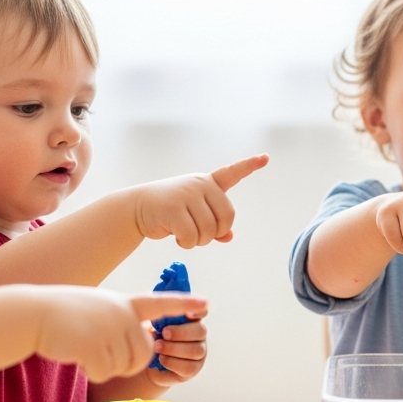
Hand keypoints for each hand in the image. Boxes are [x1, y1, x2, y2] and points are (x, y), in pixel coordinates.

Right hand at [34, 288, 208, 382]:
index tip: (206, 304)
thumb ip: (123, 323)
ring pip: (125, 366)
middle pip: (144, 353)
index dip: (183, 305)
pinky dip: (92, 373)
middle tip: (102, 355)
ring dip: (106, 367)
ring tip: (86, 350)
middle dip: (127, 363)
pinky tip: (78, 358)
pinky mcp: (95, 346)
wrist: (32, 314)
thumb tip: (143, 350)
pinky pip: (104, 373)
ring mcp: (110, 329)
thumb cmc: (62, 313)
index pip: (161, 304)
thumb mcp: (99, 308)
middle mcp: (123, 315)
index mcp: (125, 304)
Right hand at [133, 154, 268, 246]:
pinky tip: (176, 237)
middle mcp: (200, 185)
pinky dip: (186, 244)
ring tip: (184, 233)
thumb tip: (229, 236)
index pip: (232, 173)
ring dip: (198, 241)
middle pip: (227, 218)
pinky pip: (191, 236)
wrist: (137, 208)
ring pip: (209, 231)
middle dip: (216, 233)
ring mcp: (187, 194)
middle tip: (200, 234)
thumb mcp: (195, 214)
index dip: (250, 165)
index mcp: (208, 183)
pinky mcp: (173, 208)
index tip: (265, 158)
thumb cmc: (170, 211)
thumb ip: (214, 223)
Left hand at [145, 311, 208, 386]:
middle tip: (164, 333)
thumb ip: (158, 316)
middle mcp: (199, 335)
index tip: (188, 312)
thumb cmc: (149, 337)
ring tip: (157, 347)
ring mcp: (199, 352)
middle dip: (181, 332)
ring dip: (174, 348)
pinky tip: (161, 359)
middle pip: (200, 331)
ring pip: (195, 350)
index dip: (198, 310)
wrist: (146, 362)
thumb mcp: (151, 324)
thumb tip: (158, 312)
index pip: (202, 311)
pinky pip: (188, 367)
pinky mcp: (194, 369)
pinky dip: (172, 362)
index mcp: (190, 319)